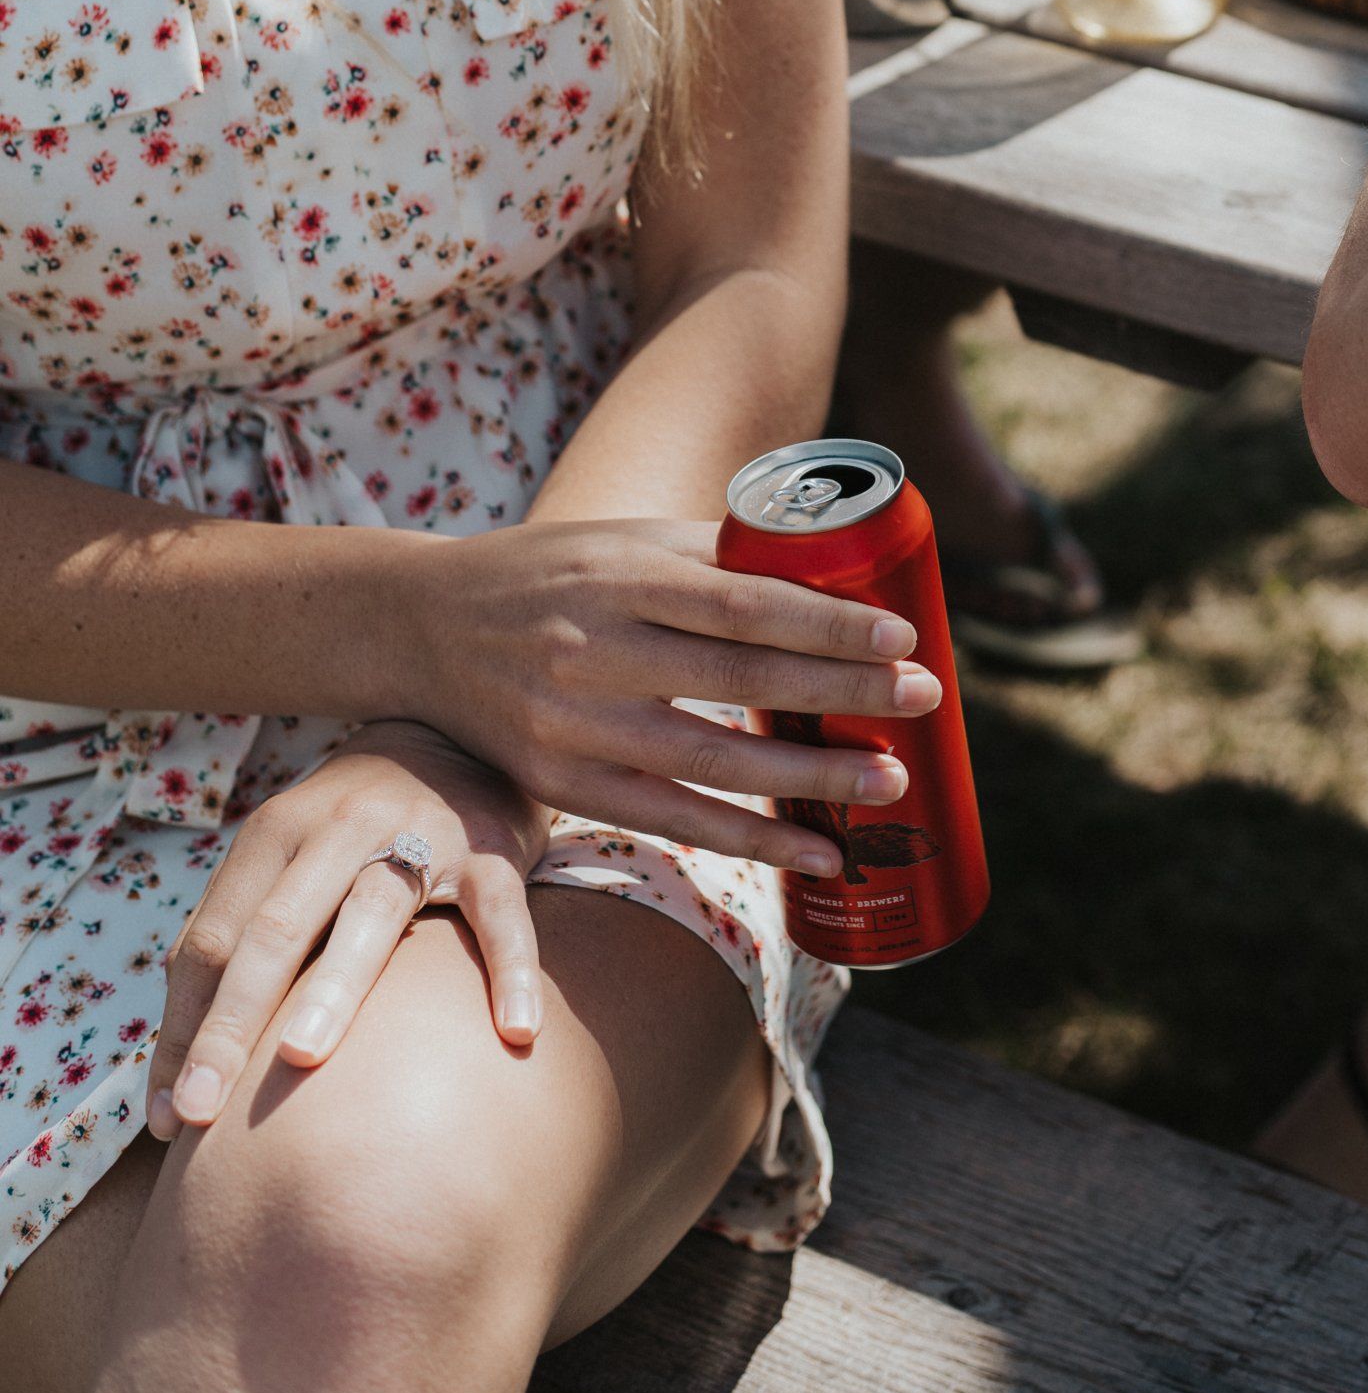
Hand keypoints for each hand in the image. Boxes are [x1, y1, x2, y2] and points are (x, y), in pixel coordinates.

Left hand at [148, 721, 547, 1139]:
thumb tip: (173, 1075)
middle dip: (230, 1022)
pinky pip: (500, 913)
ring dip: (334, 986)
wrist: (456, 732)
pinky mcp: (490, 849)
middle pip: (274, 930)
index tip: (169, 1117)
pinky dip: (510, 967)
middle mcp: (337, 827)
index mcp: (275, 833)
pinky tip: (516, 1031)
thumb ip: (235, 942)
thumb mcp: (286, 859)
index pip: (213, 940)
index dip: (184, 1028)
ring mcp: (418, 833)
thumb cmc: (350, 831)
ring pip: (371, 913)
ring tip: (301, 1060)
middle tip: (200, 1111)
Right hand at [417, 516, 939, 872]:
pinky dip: (750, 840)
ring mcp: (574, 725)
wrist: (419, 628)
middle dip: (841, 693)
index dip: (826, 624)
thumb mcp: (621, 541)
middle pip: (739, 681)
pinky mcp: (562, 782)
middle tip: (924, 698)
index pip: (742, 604)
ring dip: (810, 779)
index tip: (902, 635)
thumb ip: (712, 556)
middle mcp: (594, 651)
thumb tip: (830, 568)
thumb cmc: (548, 572)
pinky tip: (816, 851)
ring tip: (889, 782)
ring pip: (712, 763)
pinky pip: (672, 819)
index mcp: (619, 577)